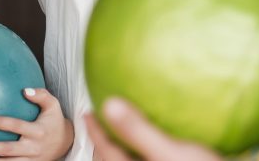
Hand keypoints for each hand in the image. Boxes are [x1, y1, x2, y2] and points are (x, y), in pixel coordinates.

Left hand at [0, 88, 73, 160]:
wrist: (66, 143)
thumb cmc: (54, 120)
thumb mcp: (53, 105)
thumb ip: (41, 95)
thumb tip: (25, 90)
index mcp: (37, 131)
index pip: (16, 126)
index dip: (0, 123)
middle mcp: (33, 148)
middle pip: (8, 149)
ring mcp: (31, 160)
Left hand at [85, 99, 221, 160]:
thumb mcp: (170, 153)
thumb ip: (139, 130)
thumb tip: (110, 105)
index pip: (105, 151)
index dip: (94, 132)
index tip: (88, 114)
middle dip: (103, 143)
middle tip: (100, 124)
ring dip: (121, 150)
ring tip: (124, 134)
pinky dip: (141, 152)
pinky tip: (156, 144)